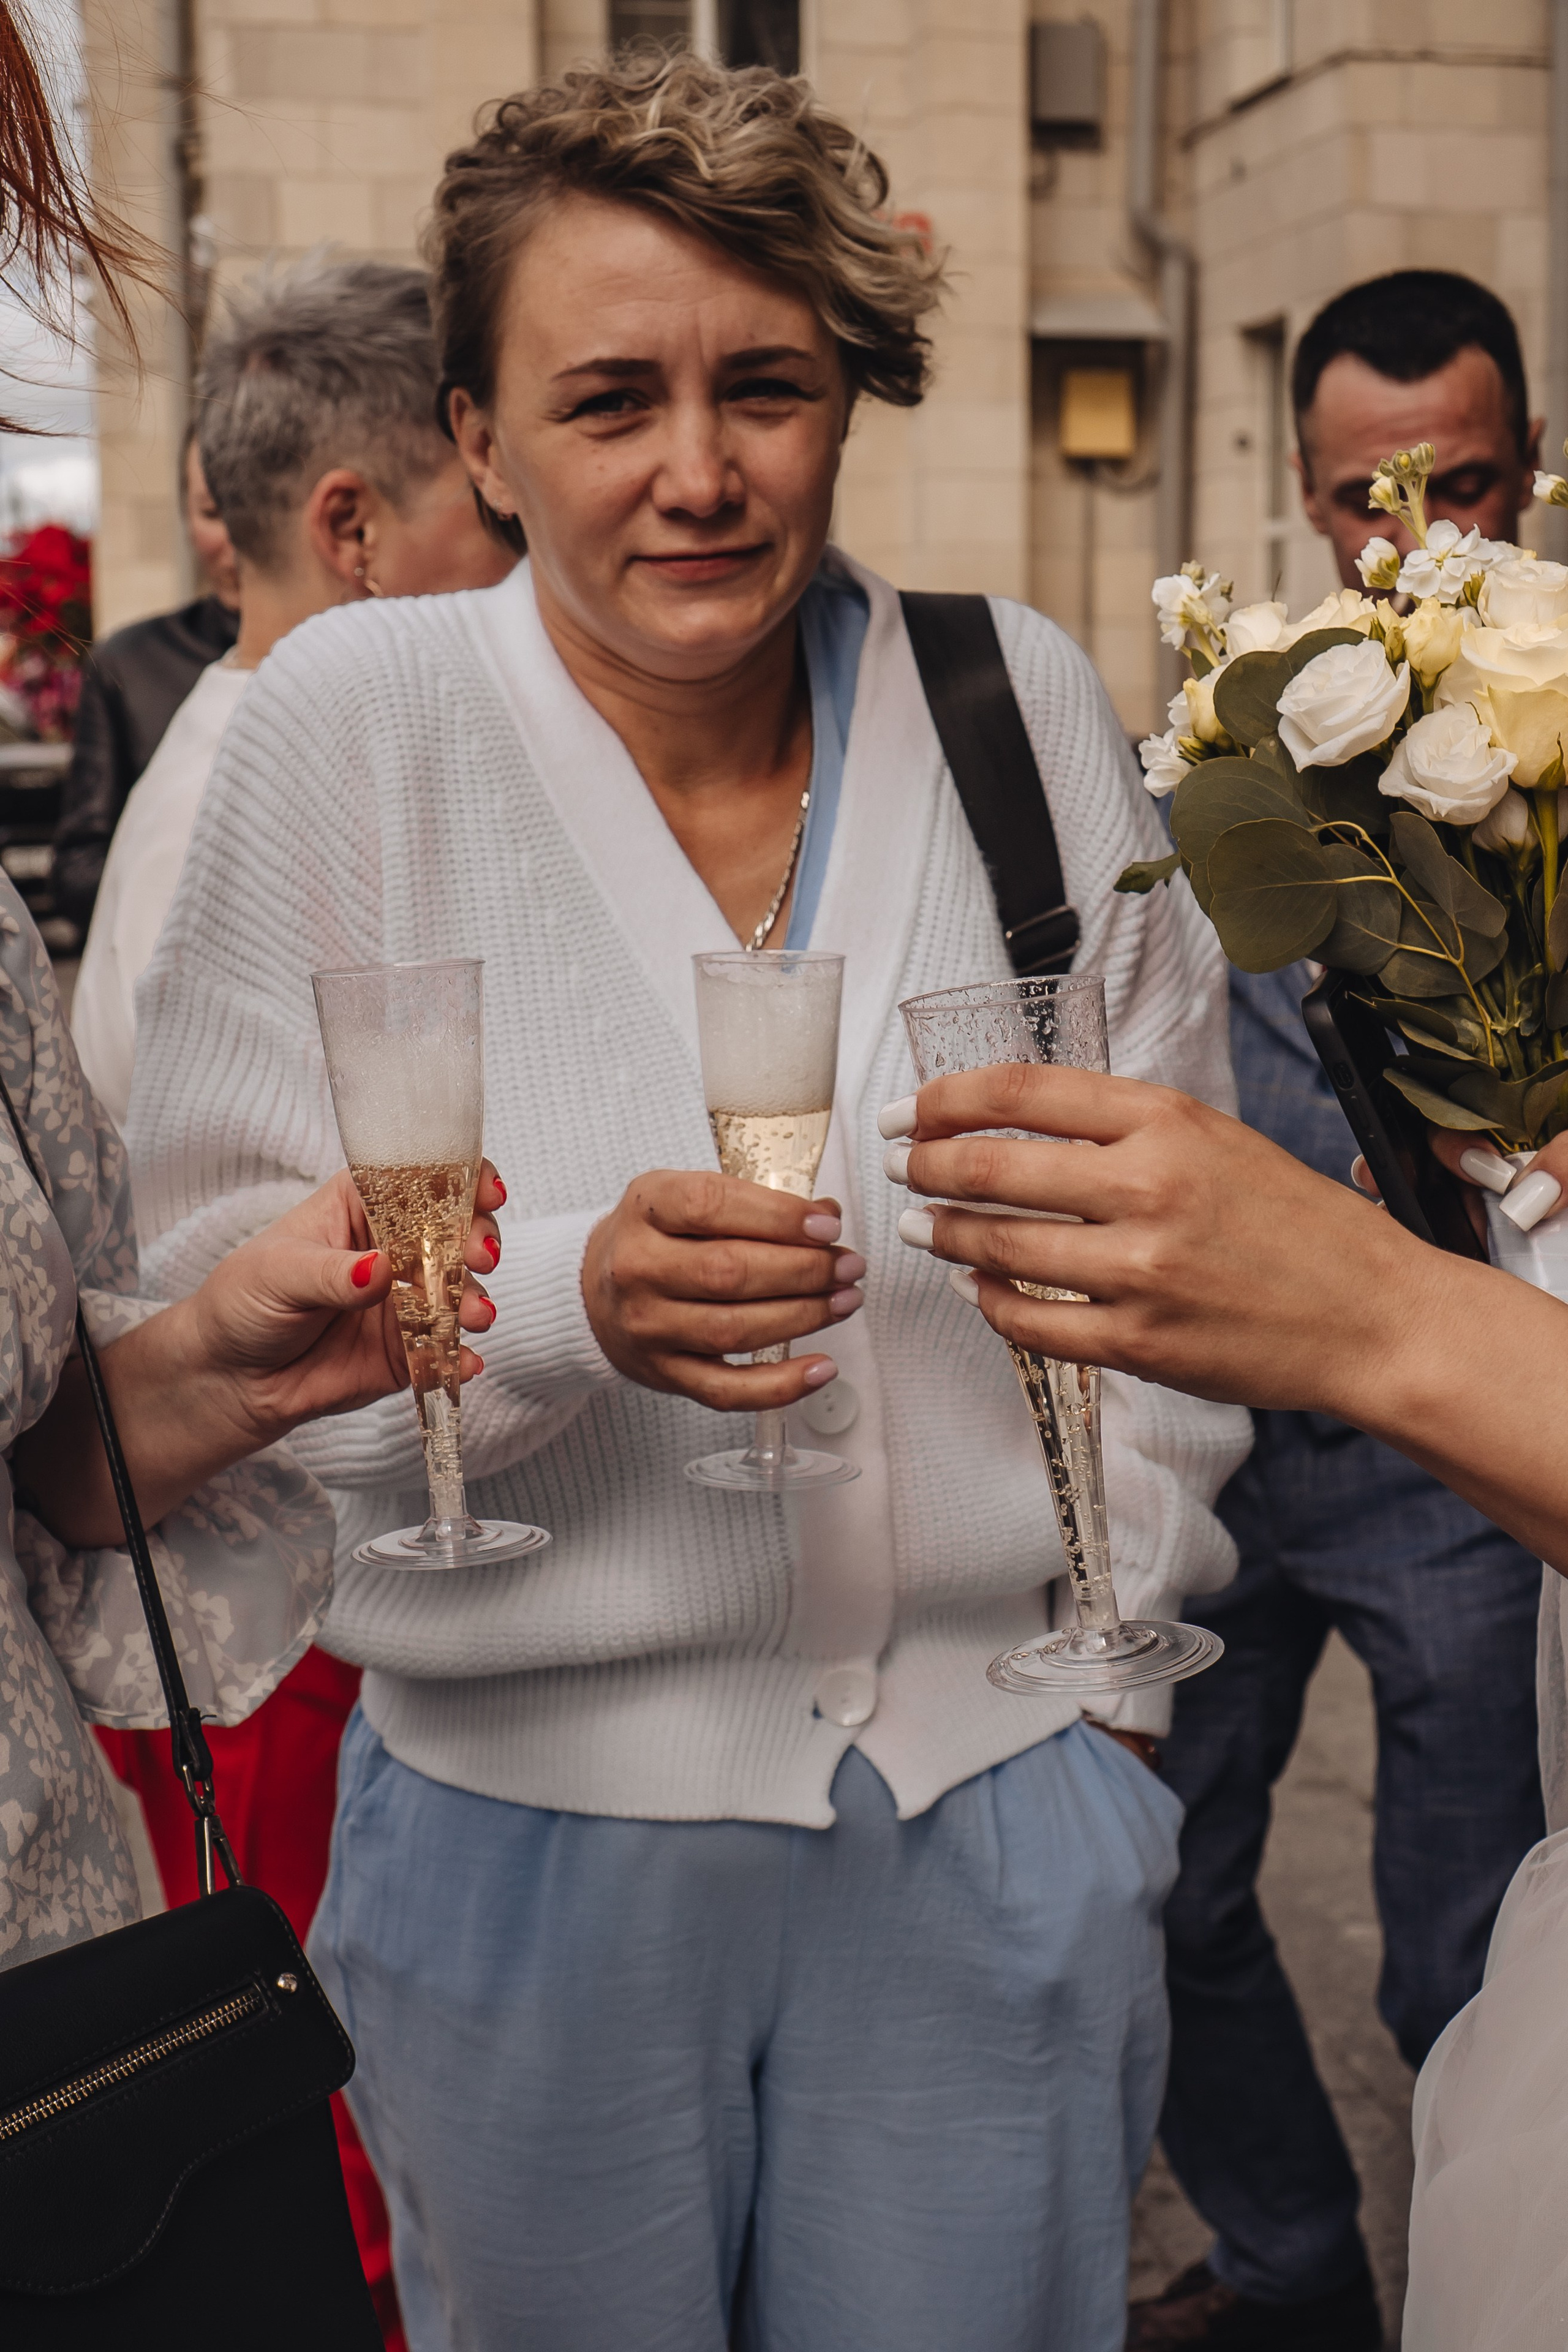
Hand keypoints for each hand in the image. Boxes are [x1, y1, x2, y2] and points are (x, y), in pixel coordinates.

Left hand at [15, 1165, 506, 1547]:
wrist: (228, 1379)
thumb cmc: (242, 1304)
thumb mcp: (277, 1274)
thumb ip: (332, 1274)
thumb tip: (380, 1269)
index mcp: (362, 1206)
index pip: (423, 1177)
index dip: (463, 1177)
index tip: (486, 1192)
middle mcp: (395, 1247)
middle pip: (456, 1230)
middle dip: (478, 1239)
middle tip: (478, 1257)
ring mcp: (407, 1299)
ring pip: (460, 1289)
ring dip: (476, 1299)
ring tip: (474, 1314)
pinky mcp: (410, 1349)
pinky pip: (446, 1350)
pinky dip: (462, 1356)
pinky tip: (465, 1361)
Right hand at [581, 1169, 864, 1408]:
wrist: (592, 1293)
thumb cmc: (655, 1239)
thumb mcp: (683, 1197)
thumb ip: (750, 1203)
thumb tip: (825, 1217)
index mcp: (646, 1209)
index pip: (712, 1206)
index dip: (779, 1216)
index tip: (828, 1224)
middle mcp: (638, 1269)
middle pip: (729, 1272)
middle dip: (804, 1270)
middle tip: (848, 1265)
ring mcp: (649, 1327)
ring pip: (734, 1330)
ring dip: (803, 1317)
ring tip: (844, 1300)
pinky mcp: (664, 1374)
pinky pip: (727, 1390)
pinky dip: (781, 1385)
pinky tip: (822, 1368)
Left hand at [883, 1067, 1567, 1576]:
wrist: (1373, 1316)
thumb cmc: (1297, 1225)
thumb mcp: (1216, 1139)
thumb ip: (1126, 1127)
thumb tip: (1020, 1120)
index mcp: (1167, 1122)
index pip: (1021, 1093)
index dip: (945, 1099)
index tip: (909, 1110)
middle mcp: (1148, 1188)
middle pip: (992, 1167)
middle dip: (925, 1167)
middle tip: (899, 1167)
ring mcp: (1141, 1272)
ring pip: (999, 1247)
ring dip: (946, 1234)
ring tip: (923, 1227)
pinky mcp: (1140, 1343)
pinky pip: (1031, 1322)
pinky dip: (989, 1301)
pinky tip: (976, 1286)